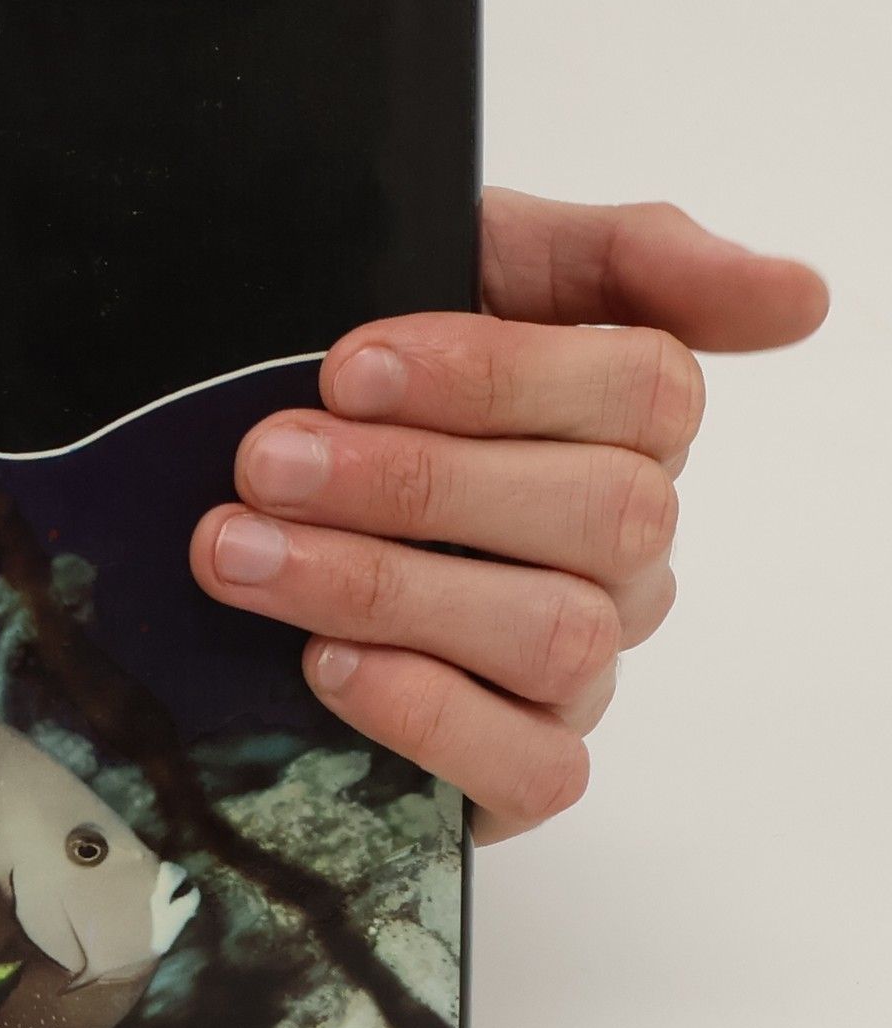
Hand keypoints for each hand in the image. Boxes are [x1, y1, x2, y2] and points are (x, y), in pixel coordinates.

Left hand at [190, 190, 827, 843]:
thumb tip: (798, 296)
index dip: (491, 377)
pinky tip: (327, 662)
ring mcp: (580, 665)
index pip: (645, 392)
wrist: (229, 492)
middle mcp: (623, 552)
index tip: (347, 368)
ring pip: (555, 635)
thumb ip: (625, 259)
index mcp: (629, 426)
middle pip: (601, 515)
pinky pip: (534, 768)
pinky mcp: (521, 768)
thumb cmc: (365, 387)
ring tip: (243, 552)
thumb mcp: (471, 267)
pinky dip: (427, 715)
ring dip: (382, 588)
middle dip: (412, 483)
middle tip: (269, 464)